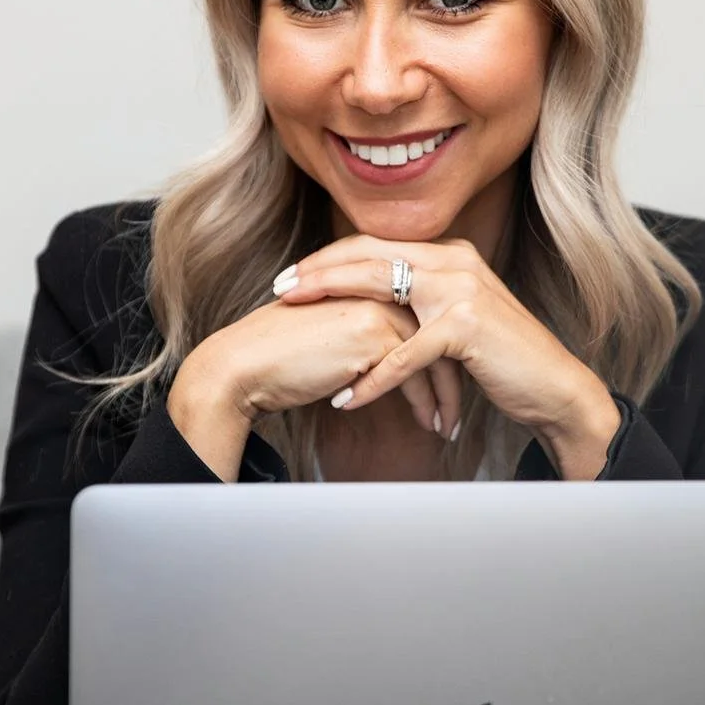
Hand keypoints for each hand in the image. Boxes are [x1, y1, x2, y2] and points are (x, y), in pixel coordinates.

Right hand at [167, 292, 452, 479]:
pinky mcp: (374, 335)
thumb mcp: (333, 331)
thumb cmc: (282, 354)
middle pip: (439, 331)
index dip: (442, 348)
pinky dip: (424, 405)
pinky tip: (427, 426)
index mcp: (371, 277)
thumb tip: (396, 356)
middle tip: (458, 410)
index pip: (426, 311)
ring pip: (434, 355)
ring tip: (447, 427)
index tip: (452, 380)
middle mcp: (380, 286)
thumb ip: (366, 331)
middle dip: (454, 375)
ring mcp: (380, 307)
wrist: (245, 364)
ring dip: (445, 397)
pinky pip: (414, 376)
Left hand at [273, 234, 622, 474]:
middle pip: (370, 256)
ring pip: (380, 290)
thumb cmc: (503, 359)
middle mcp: (455, 261)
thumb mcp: (458, 318)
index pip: (377, 245)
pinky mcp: (466, 328)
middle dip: (318, 271)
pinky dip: (373, 378)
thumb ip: (423, 302)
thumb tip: (374, 302)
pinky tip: (348, 396)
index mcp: (451, 254)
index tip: (294, 274)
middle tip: (279, 288)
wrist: (554, 387)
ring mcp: (462, 290)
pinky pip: (405, 353)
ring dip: (332, 307)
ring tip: (295, 321)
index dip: (330, 257)